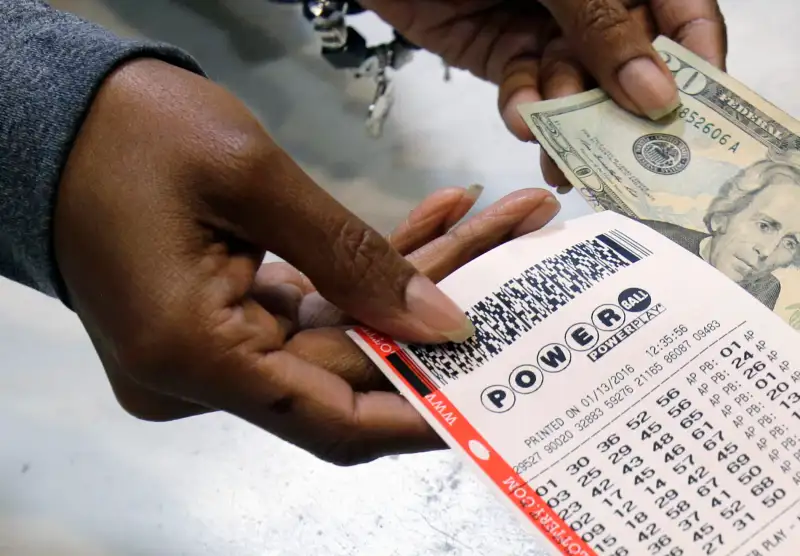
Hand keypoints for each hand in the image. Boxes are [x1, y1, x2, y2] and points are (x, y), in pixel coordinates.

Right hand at [53, 58, 560, 464]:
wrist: (55, 116)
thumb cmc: (130, 134)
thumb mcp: (252, 179)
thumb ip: (352, 260)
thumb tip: (438, 326)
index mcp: (193, 357)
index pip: (334, 422)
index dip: (421, 413)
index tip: (495, 391)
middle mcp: (199, 373)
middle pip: (349, 365)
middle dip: (437, 310)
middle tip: (517, 248)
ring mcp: (211, 348)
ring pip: (340, 331)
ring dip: (411, 278)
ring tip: (494, 220)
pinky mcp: (220, 318)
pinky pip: (312, 306)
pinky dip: (364, 271)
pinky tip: (430, 225)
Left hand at [362, 0, 725, 183]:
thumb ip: (602, 22)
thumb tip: (656, 90)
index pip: (684, 16)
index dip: (697, 65)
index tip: (695, 120)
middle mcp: (594, 2)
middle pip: (632, 64)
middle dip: (627, 114)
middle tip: (629, 166)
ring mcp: (548, 27)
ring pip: (575, 88)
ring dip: (571, 126)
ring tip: (566, 163)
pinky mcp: (502, 51)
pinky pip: (523, 89)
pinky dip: (522, 108)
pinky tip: (520, 121)